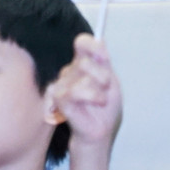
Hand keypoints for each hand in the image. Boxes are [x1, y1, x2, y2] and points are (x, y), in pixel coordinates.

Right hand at [49, 34, 122, 154]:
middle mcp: (71, 72)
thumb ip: (103, 62)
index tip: (105, 57)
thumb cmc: (105, 108)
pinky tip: (95, 104)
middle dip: (101, 75)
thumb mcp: (111, 82)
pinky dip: (90, 97)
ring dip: (98, 91)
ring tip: (100, 101)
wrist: (100, 130)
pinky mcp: (58, 100)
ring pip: (81, 78)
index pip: (82, 43)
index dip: (93, 45)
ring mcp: (62, 85)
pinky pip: (73, 91)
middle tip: (106, 88)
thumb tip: (100, 40)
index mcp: (83, 64)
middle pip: (84, 61)